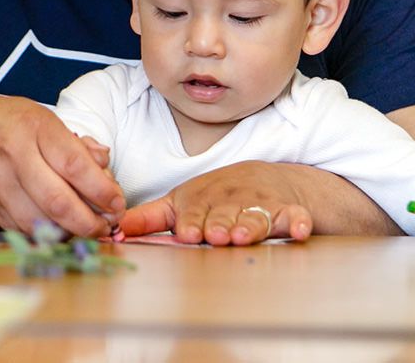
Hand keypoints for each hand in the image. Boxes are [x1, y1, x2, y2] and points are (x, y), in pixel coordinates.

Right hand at [0, 94, 124, 235]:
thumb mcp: (35, 115)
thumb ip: (71, 141)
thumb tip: (104, 162)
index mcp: (31, 128)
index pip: (75, 166)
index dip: (102, 190)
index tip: (118, 202)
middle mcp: (12, 156)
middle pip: (58, 201)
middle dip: (89, 222)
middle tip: (107, 227)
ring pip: (38, 222)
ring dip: (68, 233)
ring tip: (86, 231)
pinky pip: (19, 227)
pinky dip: (43, 233)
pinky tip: (58, 230)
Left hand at [119, 161, 313, 245]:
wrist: (269, 179)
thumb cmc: (218, 197)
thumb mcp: (182, 202)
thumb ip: (150, 218)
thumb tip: (114, 229)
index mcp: (204, 199)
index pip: (195, 210)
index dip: (192, 221)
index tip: (188, 232)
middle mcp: (232, 200)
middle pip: (226, 215)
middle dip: (220, 224)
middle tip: (216, 235)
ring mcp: (261, 204)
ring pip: (256, 216)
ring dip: (251, 225)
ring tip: (245, 235)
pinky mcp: (288, 211)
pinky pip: (295, 216)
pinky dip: (299, 222)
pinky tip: (300, 229)